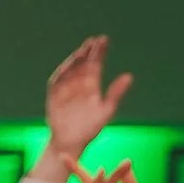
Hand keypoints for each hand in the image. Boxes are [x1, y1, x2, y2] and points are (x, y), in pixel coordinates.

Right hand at [43, 35, 132, 160]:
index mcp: (92, 86)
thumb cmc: (90, 128)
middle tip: (94, 40)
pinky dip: (61, 74)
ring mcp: (66, 90)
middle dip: (87, 52)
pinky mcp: (54, 97)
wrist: (71, 142)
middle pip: (83, 64)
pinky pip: (56, 82)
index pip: (96, 64)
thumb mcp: (107, 109)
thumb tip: (129, 76)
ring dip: (74, 60)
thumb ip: (116, 92)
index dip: (99, 52)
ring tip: (82, 51)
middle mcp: (78, 85)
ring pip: (69, 70)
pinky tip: (67, 67)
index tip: (103, 39)